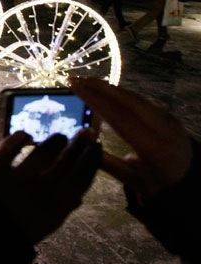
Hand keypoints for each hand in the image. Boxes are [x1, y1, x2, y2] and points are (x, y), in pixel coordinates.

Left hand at [0, 129, 100, 243]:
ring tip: (60, 136)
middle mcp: (41, 190)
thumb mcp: (44, 225)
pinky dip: (20, 137)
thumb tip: (78, 196)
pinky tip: (27, 135)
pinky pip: (11, 144)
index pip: (81, 179)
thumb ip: (61, 210)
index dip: (91, 160)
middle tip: (85, 132)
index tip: (96, 146)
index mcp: (56, 208)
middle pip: (66, 161)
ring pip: (44, 150)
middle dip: (78, 145)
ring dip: (54, 141)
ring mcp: (18, 177)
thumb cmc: (14, 229)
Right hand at [69, 77, 192, 197]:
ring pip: (134, 97)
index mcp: (154, 148)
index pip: (121, 117)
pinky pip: (139, 100)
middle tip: (74, 79)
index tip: (75, 88)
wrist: (192, 179)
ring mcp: (167, 118)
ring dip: (108, 87)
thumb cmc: (160, 184)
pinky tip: (104, 90)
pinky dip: (119, 93)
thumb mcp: (133, 180)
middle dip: (98, 87)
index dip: (96, 101)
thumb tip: (85, 141)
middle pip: (127, 101)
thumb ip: (108, 163)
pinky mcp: (166, 114)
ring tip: (84, 81)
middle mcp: (163, 128)